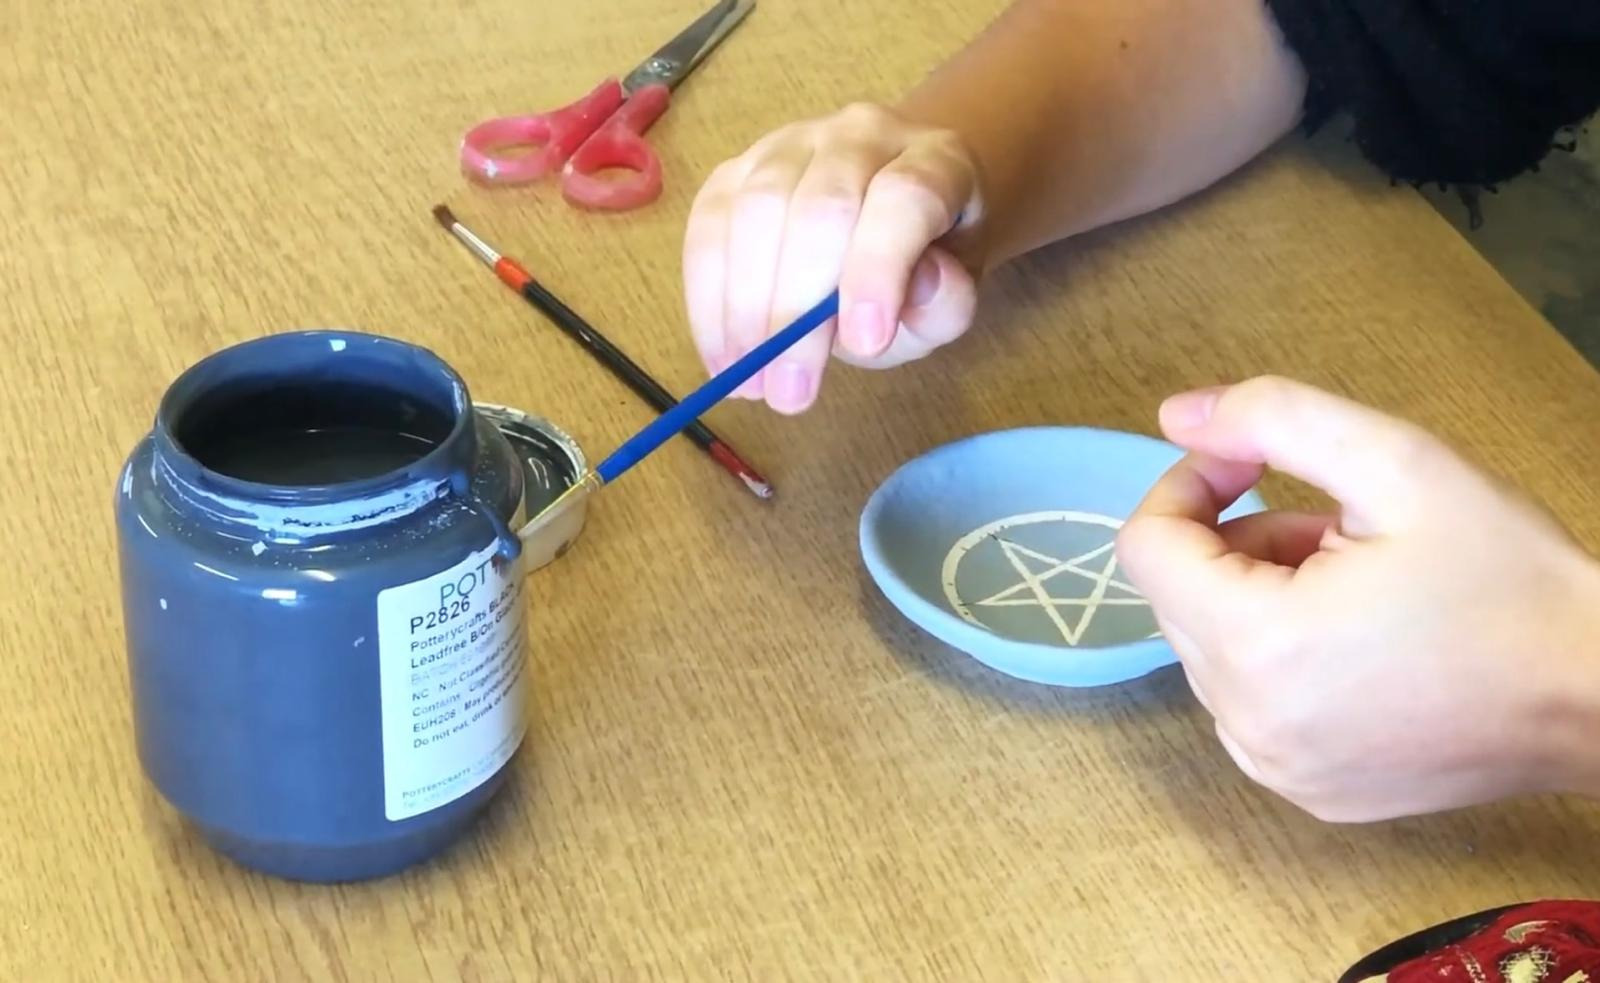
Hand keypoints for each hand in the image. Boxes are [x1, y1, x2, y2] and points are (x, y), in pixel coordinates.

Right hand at [682, 102, 983, 413]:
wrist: (892, 210)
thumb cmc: (924, 263)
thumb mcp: (951, 298)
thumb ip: (944, 304)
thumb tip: (904, 298)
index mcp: (934, 159)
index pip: (905, 197)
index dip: (880, 268)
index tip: (865, 345)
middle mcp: (861, 134)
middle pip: (821, 207)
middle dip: (797, 310)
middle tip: (789, 392)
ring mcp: (791, 143)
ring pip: (756, 210)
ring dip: (744, 309)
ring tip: (750, 382)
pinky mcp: (736, 169)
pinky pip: (707, 223)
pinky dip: (707, 297)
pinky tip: (721, 355)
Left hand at [1115, 376, 1599, 821]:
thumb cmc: (1510, 578)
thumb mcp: (1399, 463)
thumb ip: (1274, 419)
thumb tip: (1174, 413)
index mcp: (1258, 644)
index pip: (1144, 546)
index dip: (1187, 484)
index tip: (1252, 463)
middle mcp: (1248, 722)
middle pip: (1177, 598)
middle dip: (1237, 543)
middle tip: (1337, 529)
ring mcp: (1277, 768)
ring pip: (1210, 650)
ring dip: (1258, 599)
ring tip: (1360, 583)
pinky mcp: (1309, 792)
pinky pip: (1249, 704)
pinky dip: (1280, 660)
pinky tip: (1363, 642)